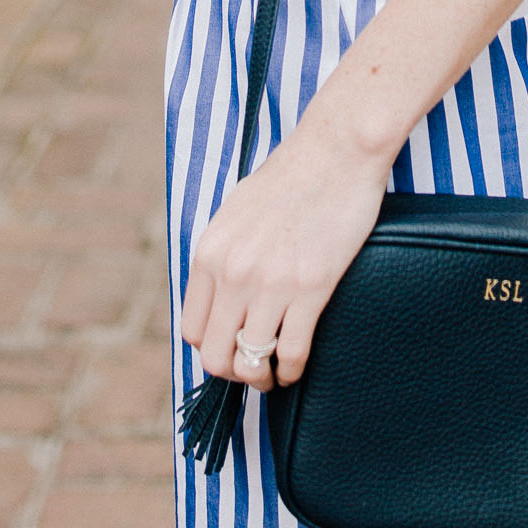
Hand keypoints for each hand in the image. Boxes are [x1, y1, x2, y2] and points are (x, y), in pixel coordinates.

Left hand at [180, 109, 389, 389]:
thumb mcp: (236, 211)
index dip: (210, 348)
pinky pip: (292, 352)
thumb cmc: (291, 176)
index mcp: (210, 252)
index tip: (229, 348)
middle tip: (252, 369)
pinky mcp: (311, 287)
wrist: (337, 149)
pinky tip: (297, 365)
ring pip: (251, 362)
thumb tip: (219, 295)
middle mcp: (234, 271)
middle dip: (233, 371)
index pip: (191, 329)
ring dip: (261, 378)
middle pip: (215, 355)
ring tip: (273, 374)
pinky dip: (292, 370)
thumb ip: (222, 255)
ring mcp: (272, 282)